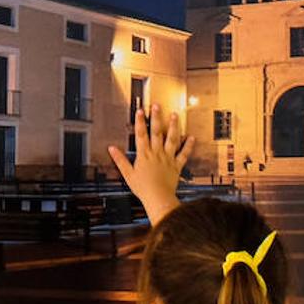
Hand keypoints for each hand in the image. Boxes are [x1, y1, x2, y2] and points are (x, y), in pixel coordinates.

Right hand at [108, 104, 193, 225]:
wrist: (158, 198)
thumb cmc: (143, 188)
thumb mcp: (128, 174)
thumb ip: (120, 160)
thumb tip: (112, 149)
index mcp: (144, 155)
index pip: (141, 134)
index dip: (140, 122)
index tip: (140, 111)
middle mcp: (157, 153)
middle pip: (157, 132)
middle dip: (156, 118)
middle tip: (157, 106)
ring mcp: (168, 158)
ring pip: (172, 139)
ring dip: (173, 126)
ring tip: (174, 115)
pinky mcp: (177, 165)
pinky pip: (184, 154)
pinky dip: (188, 145)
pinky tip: (191, 137)